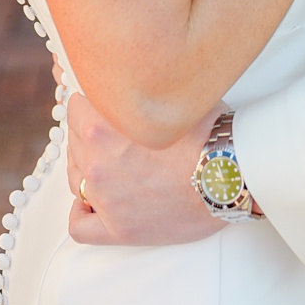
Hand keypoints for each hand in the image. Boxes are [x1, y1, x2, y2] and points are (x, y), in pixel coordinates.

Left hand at [66, 92, 225, 245]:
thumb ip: (137, 88)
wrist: (230, 178)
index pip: (74, 107)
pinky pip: (80, 226)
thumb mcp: (169, 95)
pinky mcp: (119, 229)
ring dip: (87, 169)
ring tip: (113, 166)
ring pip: (74, 178)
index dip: (91, 105)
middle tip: (117, 136)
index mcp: (100, 127)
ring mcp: (105, 199)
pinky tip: (92, 204)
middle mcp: (96, 163)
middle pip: (74, 141)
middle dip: (90, 135)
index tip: (104, 108)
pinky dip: (81, 213)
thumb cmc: (207, 136)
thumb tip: (128, 74)